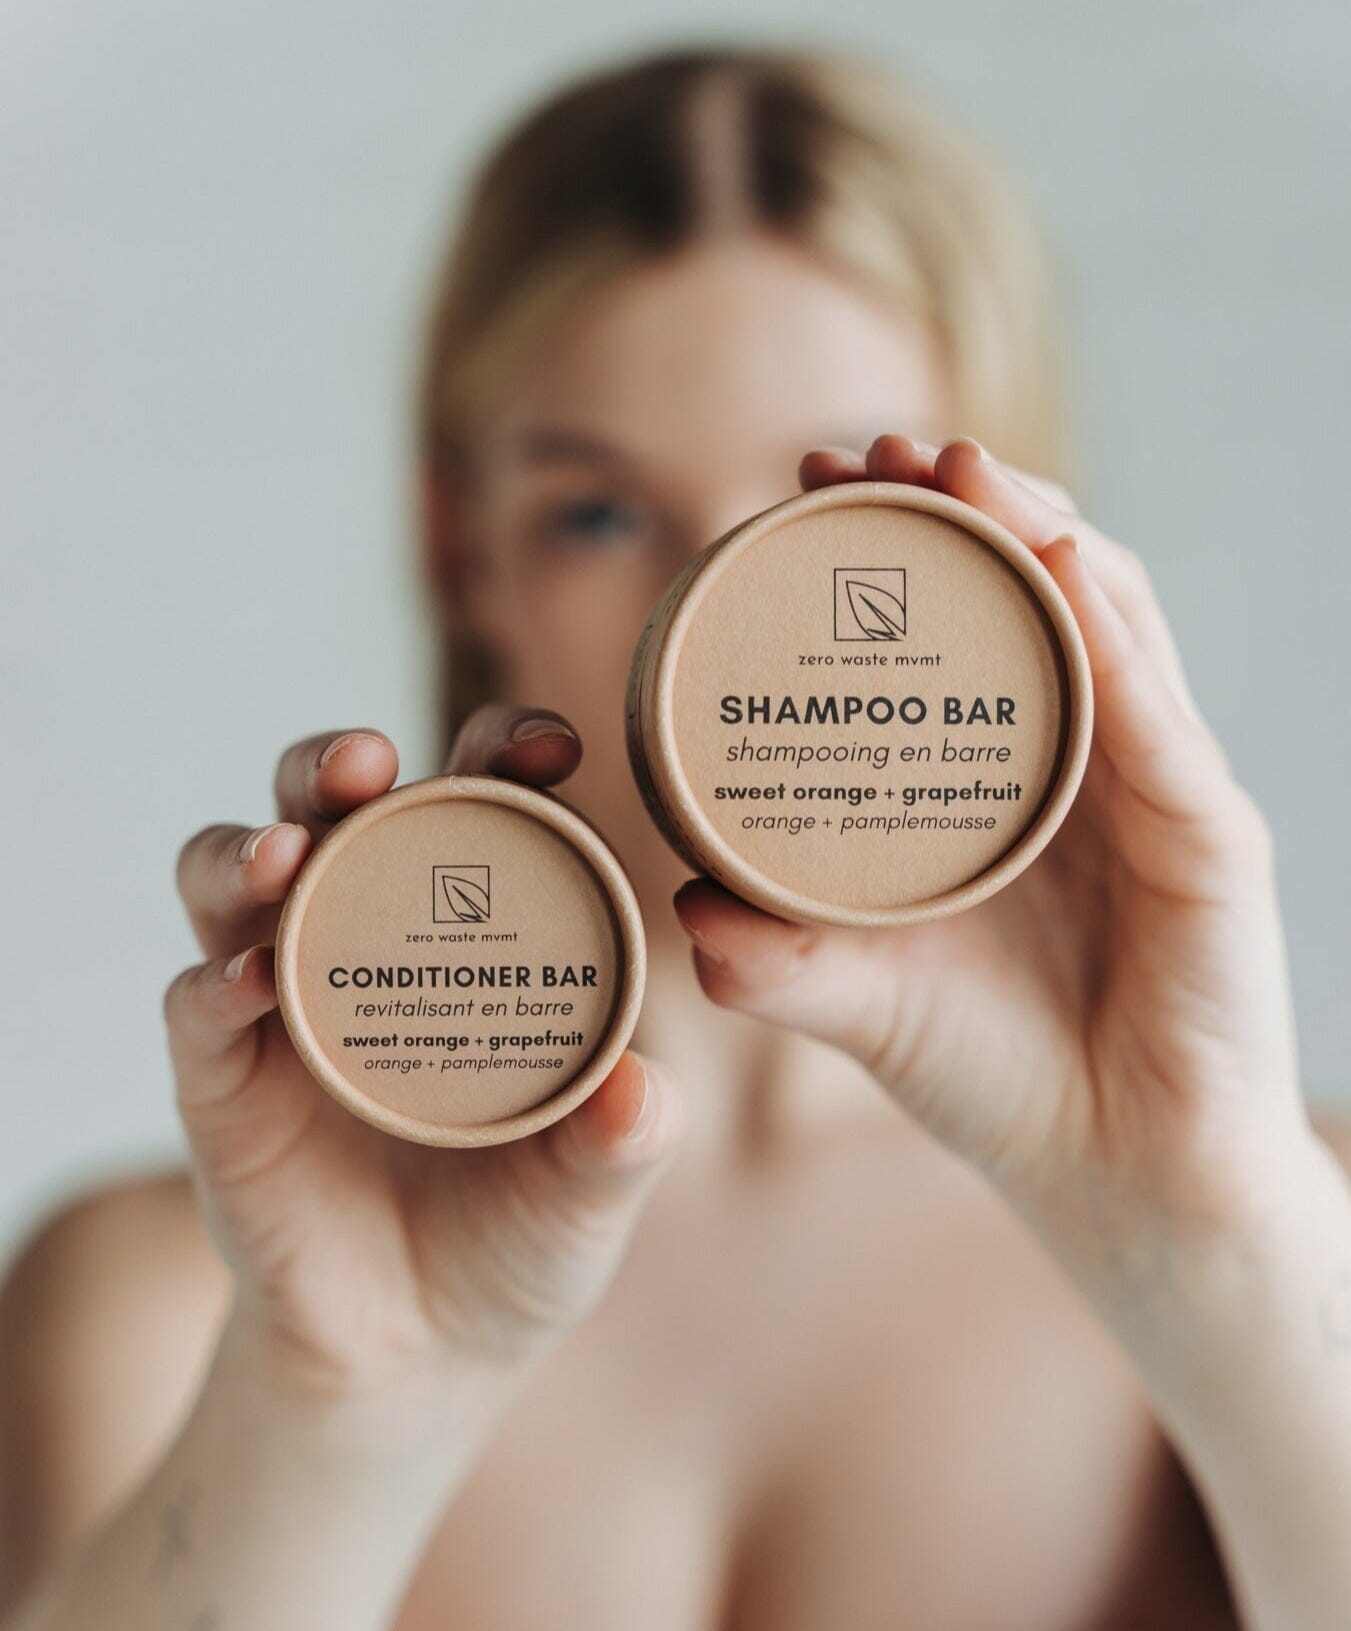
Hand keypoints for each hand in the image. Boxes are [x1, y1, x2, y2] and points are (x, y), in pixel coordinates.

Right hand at [166, 709, 679, 1404]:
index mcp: (465, 933)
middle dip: (337, 764)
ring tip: (287, 852)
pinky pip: (193, 1010)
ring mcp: (282, 1006)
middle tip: (369, 759)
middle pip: (332, 813)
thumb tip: (643, 1093)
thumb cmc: (520, 1237)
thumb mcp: (592, 1189)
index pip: (475, 808)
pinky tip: (247, 984)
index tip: (549, 742)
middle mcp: (364, 942)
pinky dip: (211, 984)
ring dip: (248, 847)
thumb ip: (623, 1139)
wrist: (422, 1355)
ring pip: (233, 880)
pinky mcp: (221, 1087)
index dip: (502, 752)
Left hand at [674, 435, 1308, 1277]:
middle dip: (956, 502)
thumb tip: (685, 912)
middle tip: (864, 447)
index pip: (960, 618)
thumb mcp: (868, 1005)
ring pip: (1111, 617)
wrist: (1119, 1181)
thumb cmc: (999, 1078)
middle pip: (1035, 587)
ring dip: (1034, 528)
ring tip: (953, 464)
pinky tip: (1058, 566)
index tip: (798, 481)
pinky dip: (1111, 639)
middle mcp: (1092, 758)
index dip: (892, 540)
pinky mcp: (1213, 842)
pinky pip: (1160, 723)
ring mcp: (1160, 788)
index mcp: (1011, 776)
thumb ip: (783, 964)